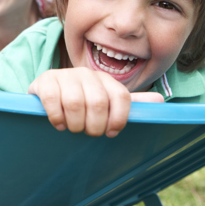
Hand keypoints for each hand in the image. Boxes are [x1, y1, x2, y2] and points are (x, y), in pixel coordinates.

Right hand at [28, 68, 163, 137]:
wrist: (47, 93)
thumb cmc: (81, 101)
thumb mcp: (106, 102)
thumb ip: (130, 104)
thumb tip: (159, 101)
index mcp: (105, 80)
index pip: (121, 97)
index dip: (118, 119)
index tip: (110, 132)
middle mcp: (86, 73)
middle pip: (98, 103)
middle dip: (94, 126)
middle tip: (88, 132)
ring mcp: (64, 75)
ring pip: (75, 104)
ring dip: (75, 125)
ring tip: (72, 128)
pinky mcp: (45, 81)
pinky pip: (53, 102)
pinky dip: (57, 118)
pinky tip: (59, 123)